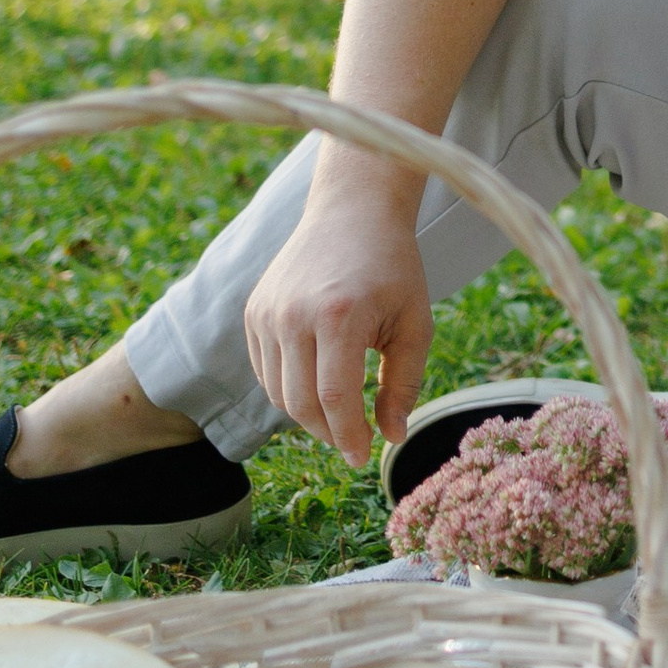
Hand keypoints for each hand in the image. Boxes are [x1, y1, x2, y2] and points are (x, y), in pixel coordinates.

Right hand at [242, 163, 434, 463]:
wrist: (353, 210)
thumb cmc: (393, 267)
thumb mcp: (415, 322)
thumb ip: (404, 383)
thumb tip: (392, 437)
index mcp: (339, 315)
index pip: (333, 399)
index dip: (348, 437)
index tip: (363, 458)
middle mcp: (293, 313)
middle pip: (300, 403)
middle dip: (329, 432)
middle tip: (354, 439)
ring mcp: (267, 312)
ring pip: (278, 392)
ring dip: (307, 414)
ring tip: (339, 411)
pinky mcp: (253, 310)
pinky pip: (265, 370)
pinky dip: (288, 388)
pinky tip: (316, 382)